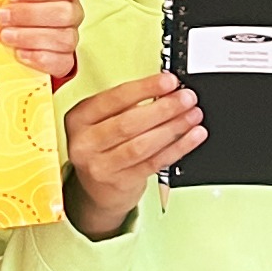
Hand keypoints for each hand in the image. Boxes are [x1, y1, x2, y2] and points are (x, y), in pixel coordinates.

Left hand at [0, 0, 91, 82]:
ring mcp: (68, 38)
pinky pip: (59, 62)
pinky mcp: (61, 61)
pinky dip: (39, 58)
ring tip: (5, 35)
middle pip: (63, 14)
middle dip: (29, 15)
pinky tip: (20, 54)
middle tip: (1, 16)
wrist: (11, 30)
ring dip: (30, 37)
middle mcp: (71, 12)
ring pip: (61, 39)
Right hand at [61, 70, 197, 238]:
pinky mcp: (119, 183)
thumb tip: (167, 91)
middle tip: (186, 99)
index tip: (169, 81)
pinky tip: (192, 137)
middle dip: (163, 108)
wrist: (97, 189)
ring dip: (173, 128)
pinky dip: (177, 148)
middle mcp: (85, 144)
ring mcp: (100, 166)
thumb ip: (128, 106)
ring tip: (192, 116)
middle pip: (128, 123)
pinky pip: (154, 163)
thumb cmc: (103, 147)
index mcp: (79, 119)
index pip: (114, 99)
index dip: (145, 88)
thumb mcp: (103, 121)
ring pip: (142, 145)